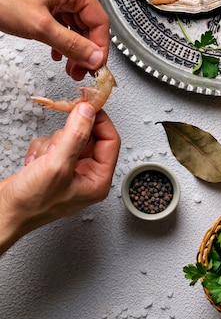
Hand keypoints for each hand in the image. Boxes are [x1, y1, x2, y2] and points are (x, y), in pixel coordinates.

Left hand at [0, 0, 109, 79]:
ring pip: (75, 27)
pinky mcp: (44, 3)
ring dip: (74, 49)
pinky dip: (62, 41)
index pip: (100, 21)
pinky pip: (62, 24)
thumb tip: (94, 57)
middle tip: (82, 72)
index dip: (100, 47)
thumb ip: (71, 44)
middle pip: (89, 25)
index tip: (96, 67)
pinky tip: (57, 54)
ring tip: (71, 68)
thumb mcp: (41, 27)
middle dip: (86, 51)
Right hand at [0, 103, 119, 254]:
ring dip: (51, 144)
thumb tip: (88, 111)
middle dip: (67, 137)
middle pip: (89, 136)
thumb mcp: (57, 165)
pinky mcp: (54, 166)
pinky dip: (41, 149)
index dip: (100, 121)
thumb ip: (75, 135)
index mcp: (98, 180)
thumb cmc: (30, 203)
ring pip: (68, 137)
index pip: (110, 140)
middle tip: (57, 140)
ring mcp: (70, 170)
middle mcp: (87, 175)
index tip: (87, 106)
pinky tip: (34, 163)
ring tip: (43, 161)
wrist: (3, 212)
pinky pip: (53, 143)